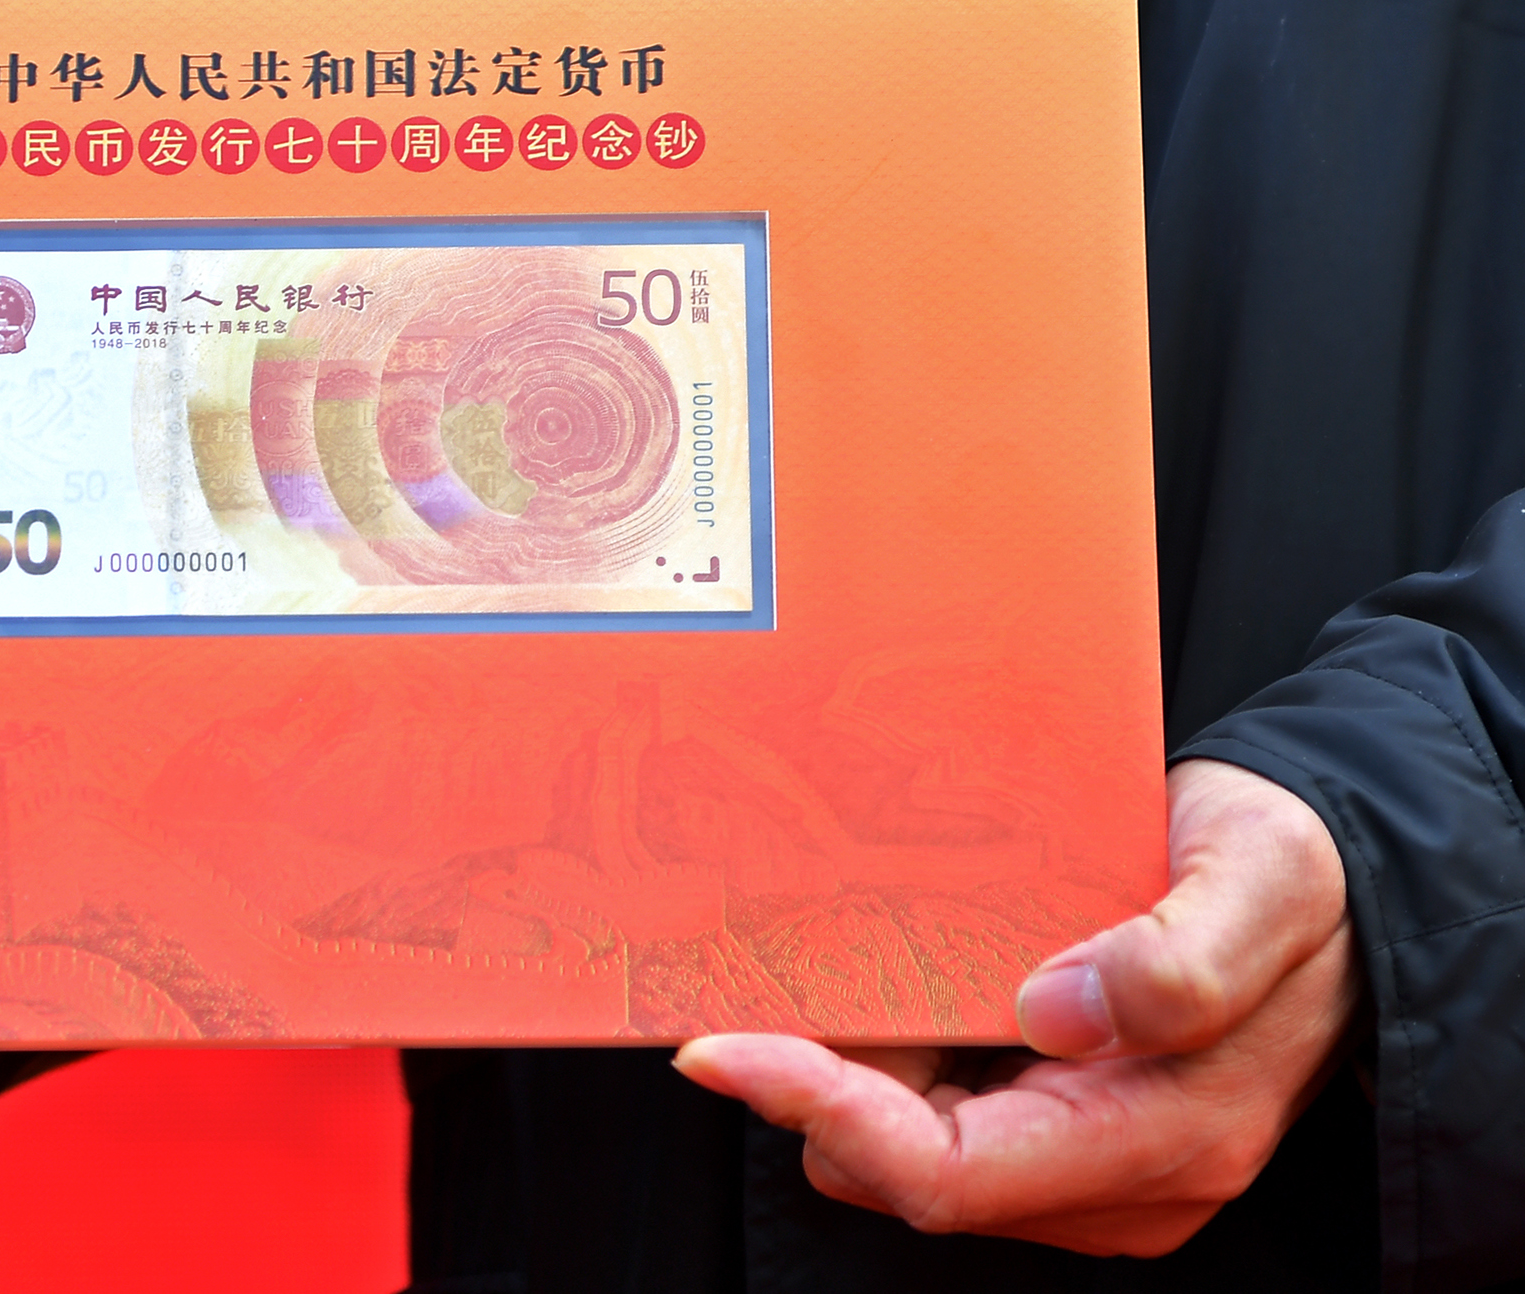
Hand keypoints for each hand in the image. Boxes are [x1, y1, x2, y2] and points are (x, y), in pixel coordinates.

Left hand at [677, 759, 1357, 1255]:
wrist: (1337, 894)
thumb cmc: (1295, 880)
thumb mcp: (1260, 883)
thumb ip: (1177, 960)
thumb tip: (1057, 1013)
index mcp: (1162, 1137)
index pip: (945, 1172)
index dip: (822, 1113)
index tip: (722, 1048)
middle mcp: (1115, 1177)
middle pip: (900, 1165)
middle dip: (822, 1078)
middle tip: (780, 964)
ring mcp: (1082, 1164)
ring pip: (900, 1144)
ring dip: (851, 1062)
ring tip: (847, 951)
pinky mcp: (1055, 1132)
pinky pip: (927, 1114)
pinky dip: (886, 1054)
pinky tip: (887, 973)